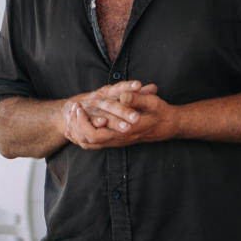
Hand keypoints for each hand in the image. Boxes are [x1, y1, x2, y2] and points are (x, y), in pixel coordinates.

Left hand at [63, 83, 177, 149]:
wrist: (169, 125)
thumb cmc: (161, 112)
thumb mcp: (152, 102)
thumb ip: (137, 99)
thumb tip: (123, 96)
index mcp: (126, 130)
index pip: (97, 134)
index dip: (83, 123)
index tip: (79, 106)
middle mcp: (119, 139)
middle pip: (88, 141)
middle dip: (76, 126)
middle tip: (73, 109)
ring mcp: (117, 141)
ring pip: (89, 144)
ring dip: (77, 131)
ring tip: (71, 115)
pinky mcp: (116, 139)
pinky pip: (94, 143)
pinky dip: (82, 135)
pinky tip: (77, 124)